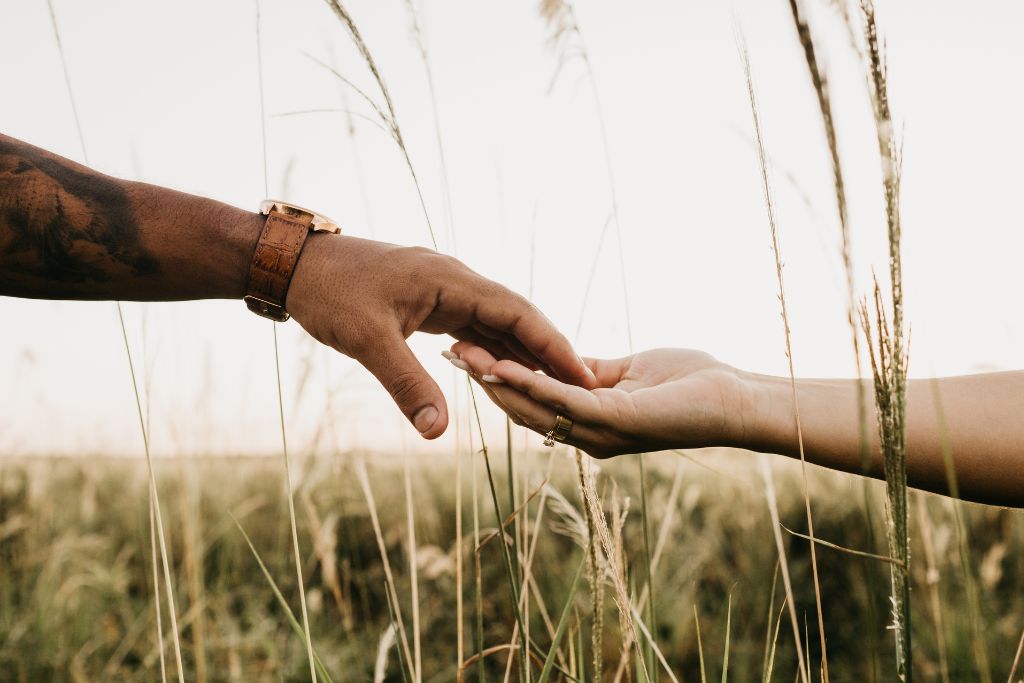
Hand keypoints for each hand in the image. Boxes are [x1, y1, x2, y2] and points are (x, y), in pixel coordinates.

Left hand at [285, 234, 595, 438]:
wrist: (293, 264)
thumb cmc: (328, 293)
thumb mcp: (367, 341)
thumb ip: (407, 385)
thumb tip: (438, 432)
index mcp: (450, 280)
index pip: (517, 313)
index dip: (552, 344)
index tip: (582, 375)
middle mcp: (455, 280)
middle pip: (516, 316)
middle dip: (548, 350)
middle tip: (582, 386)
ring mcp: (443, 289)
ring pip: (495, 322)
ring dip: (522, 351)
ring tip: (554, 385)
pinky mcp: (428, 300)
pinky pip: (473, 325)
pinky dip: (492, 349)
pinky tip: (504, 372)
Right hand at [449, 342, 751, 456]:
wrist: (735, 398)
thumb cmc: (690, 384)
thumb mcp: (627, 373)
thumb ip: (590, 371)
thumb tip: (561, 360)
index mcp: (590, 421)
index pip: (533, 401)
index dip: (498, 379)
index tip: (466, 353)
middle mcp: (589, 435)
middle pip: (524, 409)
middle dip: (486, 381)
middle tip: (450, 353)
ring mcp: (602, 432)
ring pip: (536, 408)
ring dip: (498, 381)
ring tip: (465, 356)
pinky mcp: (618, 420)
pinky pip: (565, 400)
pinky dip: (532, 382)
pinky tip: (505, 365)